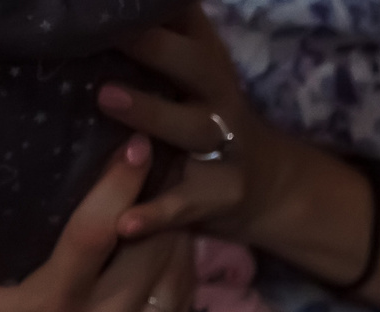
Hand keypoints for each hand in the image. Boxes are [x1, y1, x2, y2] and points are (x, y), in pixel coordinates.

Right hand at [0, 136, 193, 311]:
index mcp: (50, 309)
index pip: (94, 237)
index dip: (118, 189)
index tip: (137, 147)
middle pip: (148, 256)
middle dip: (161, 208)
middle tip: (168, 166)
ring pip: (173, 287)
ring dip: (178, 243)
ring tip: (180, 203)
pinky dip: (181, 287)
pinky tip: (179, 258)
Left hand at [102, 3, 292, 246]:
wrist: (273, 188)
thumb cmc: (209, 119)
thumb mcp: (197, 75)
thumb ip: (164, 41)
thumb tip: (106, 14)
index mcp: (210, 63)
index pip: (188, 23)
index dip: (158, 11)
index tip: (117, 4)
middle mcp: (221, 101)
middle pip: (195, 67)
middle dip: (155, 47)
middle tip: (109, 31)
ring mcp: (224, 150)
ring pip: (190, 129)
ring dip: (151, 112)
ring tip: (106, 97)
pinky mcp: (217, 197)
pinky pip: (182, 205)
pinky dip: (153, 214)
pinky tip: (124, 222)